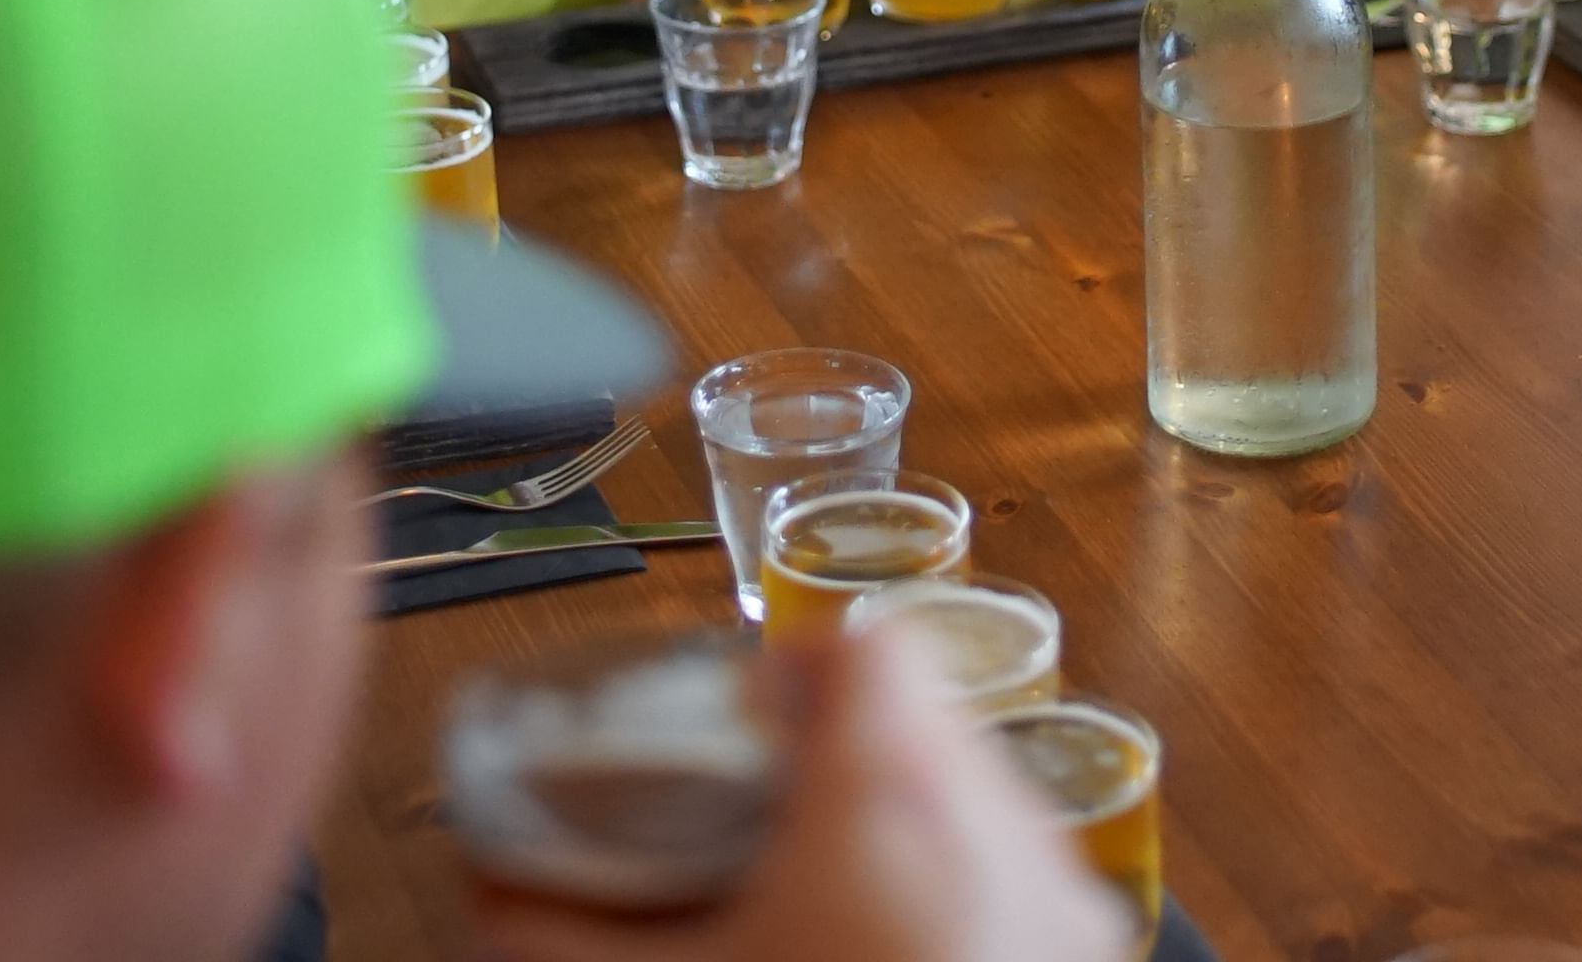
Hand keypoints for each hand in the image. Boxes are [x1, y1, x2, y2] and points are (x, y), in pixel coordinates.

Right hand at [469, 628, 1137, 961]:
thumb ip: (561, 937)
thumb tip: (498, 895)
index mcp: (888, 805)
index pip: (867, 649)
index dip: (797, 666)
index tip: (747, 717)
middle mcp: (999, 830)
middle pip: (927, 718)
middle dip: (845, 754)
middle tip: (773, 822)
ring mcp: (1060, 903)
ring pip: (986, 798)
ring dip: (911, 824)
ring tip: (834, 901)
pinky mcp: (1082, 953)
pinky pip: (1028, 881)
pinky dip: (965, 892)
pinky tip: (900, 950)